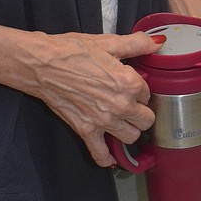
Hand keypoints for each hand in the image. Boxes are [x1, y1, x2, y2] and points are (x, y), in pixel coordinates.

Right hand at [25, 30, 159, 166]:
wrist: (42, 64)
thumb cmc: (72, 51)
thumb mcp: (108, 43)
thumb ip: (137, 43)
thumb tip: (158, 42)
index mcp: (128, 82)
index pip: (148, 94)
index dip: (141, 89)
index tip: (132, 86)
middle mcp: (120, 105)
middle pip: (146, 120)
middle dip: (142, 112)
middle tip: (132, 105)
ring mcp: (102, 121)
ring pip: (131, 137)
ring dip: (129, 131)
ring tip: (123, 122)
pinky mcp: (85, 131)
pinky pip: (101, 155)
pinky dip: (107, 158)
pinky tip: (111, 155)